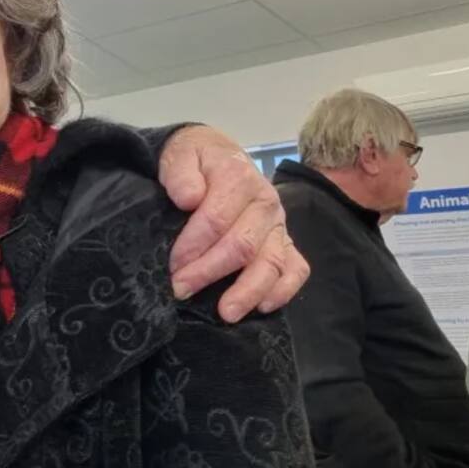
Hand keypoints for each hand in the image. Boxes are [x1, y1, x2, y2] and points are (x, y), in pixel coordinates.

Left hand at [158, 125, 310, 322]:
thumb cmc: (193, 160)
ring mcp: (278, 224)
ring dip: (249, 291)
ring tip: (226, 313)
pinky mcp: (285, 241)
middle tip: (181, 289)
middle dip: (209, 272)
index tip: (172, 265)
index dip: (193, 246)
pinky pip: (296, 269)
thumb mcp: (179, 155)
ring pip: (273, 262)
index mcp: (239, 177)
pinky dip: (283, 290)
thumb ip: (181, 173)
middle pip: (242, 245)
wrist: (212, 154)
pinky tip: (262, 307)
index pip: (217, 219)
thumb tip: (189, 198)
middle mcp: (265, 201)